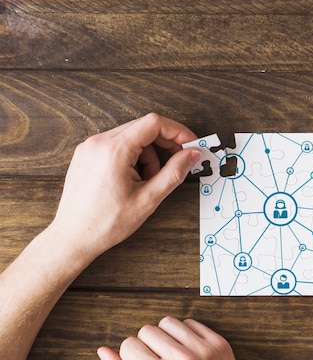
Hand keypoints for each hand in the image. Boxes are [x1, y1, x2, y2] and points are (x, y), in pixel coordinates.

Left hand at [50, 113, 200, 263]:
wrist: (74, 236)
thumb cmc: (106, 222)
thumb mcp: (148, 199)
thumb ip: (174, 173)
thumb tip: (191, 155)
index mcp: (114, 150)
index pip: (154, 123)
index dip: (178, 132)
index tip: (191, 145)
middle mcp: (99, 142)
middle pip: (143, 128)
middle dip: (165, 144)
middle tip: (179, 162)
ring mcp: (89, 147)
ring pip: (131, 138)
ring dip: (147, 155)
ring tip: (147, 182)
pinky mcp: (86, 155)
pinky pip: (117, 146)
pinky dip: (132, 158)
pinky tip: (133, 180)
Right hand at [97, 317, 255, 359]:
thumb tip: (103, 350)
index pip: (129, 344)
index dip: (131, 358)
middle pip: (147, 330)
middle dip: (147, 346)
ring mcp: (204, 350)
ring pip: (168, 322)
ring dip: (165, 336)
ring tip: (172, 356)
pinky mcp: (220, 344)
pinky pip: (192, 323)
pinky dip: (186, 334)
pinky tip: (188, 352)